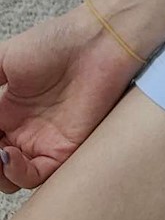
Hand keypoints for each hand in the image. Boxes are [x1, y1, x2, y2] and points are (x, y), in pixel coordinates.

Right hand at [0, 5, 145, 192]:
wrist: (99, 41)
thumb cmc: (55, 43)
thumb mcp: (3, 61)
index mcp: (4, 112)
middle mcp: (21, 132)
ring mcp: (41, 142)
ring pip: (7, 177)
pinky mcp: (64, 150)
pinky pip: (35, 176)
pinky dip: (15, 174)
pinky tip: (6, 155)